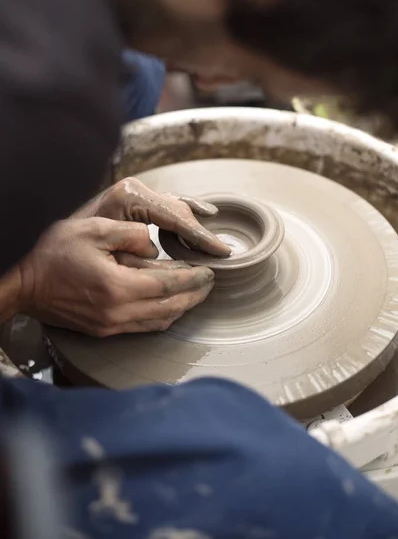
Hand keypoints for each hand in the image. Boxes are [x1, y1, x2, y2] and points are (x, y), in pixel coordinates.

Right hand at [18, 217, 213, 336]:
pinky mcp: (104, 330)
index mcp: (117, 287)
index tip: (210, 271)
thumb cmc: (55, 254)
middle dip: (195, 296)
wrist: (25, 286)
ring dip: (182, 309)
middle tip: (210, 283)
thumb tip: (154, 246)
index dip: (194, 278)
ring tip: (195, 294)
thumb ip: (129, 234)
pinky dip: (163, 317)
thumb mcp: (93, 230)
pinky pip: (144, 327)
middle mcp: (117, 312)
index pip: (169, 285)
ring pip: (160, 321)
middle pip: (170, 308)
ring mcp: (110, 325)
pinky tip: (170, 306)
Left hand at [75, 177, 230, 256]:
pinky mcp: (133, 203)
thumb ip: (134, 247)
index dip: (200, 236)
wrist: (46, 242)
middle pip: (178, 210)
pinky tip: (197, 219)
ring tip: (210, 241)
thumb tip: (159, 255)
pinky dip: (183, 216)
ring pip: (175, 207)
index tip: (219, 252)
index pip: (175, 216)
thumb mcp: (101, 245)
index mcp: (128, 197)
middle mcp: (134, 192)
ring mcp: (134, 196)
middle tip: (219, 251)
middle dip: (199, 232)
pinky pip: (166, 209)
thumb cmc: (68, 246)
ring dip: (194, 223)